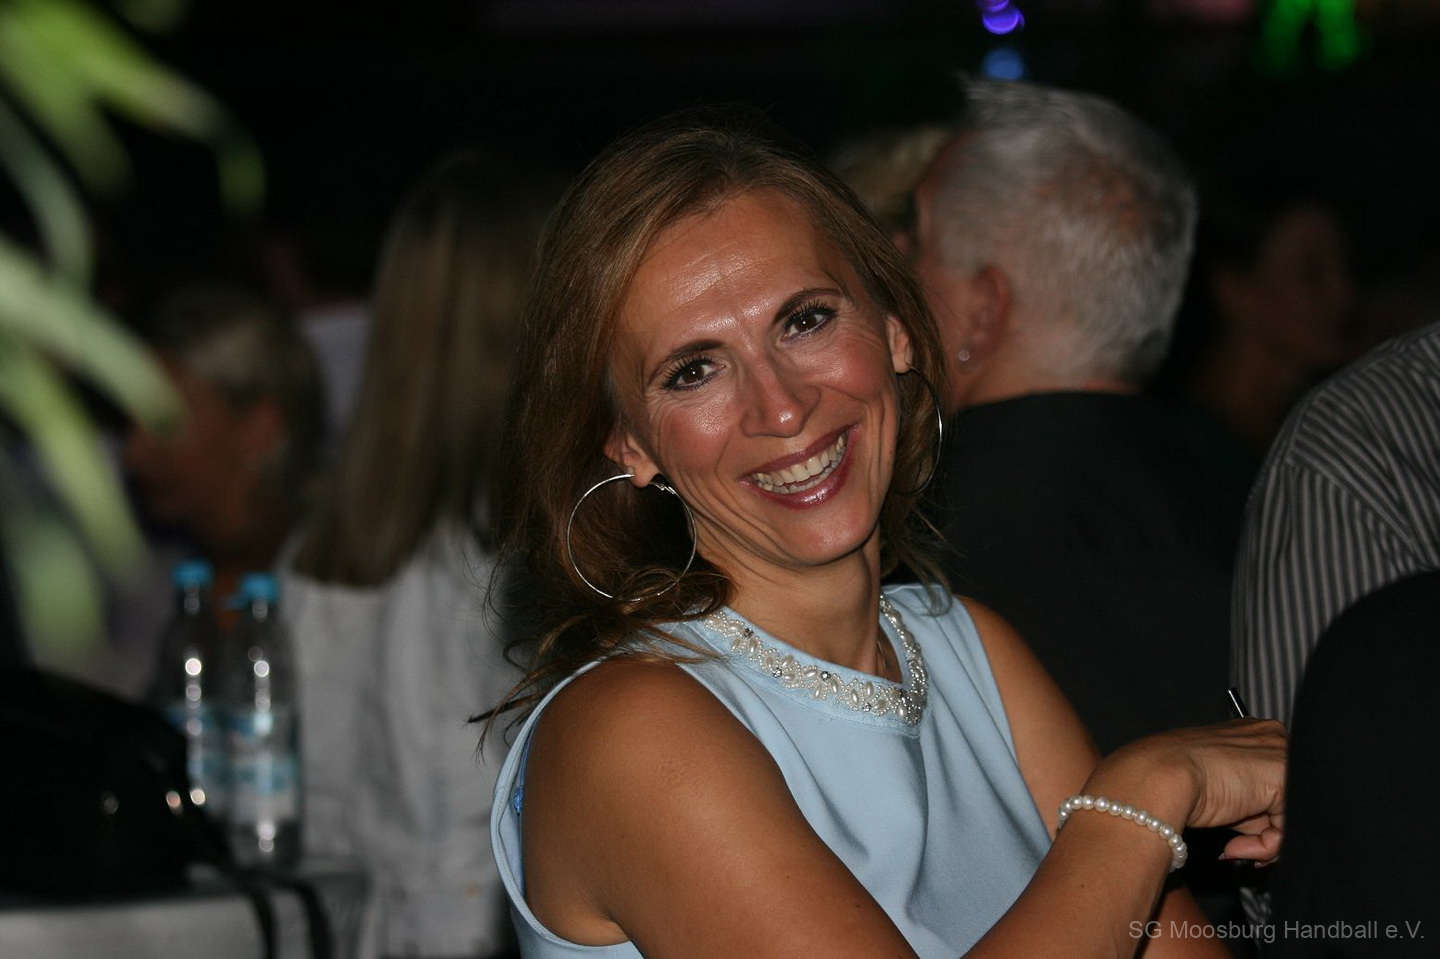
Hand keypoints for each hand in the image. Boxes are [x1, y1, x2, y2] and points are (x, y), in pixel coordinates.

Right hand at [1087, 718, 1287, 864]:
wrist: (1159, 776)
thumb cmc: (1172, 776)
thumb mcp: (1217, 787)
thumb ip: (1246, 801)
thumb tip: (1263, 830)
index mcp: (1252, 732)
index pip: (1270, 781)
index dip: (1258, 815)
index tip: (1239, 835)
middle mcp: (1271, 737)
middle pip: (1284, 798)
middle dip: (1263, 831)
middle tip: (1240, 847)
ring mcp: (1280, 754)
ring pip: (1288, 815)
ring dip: (1262, 843)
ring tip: (1235, 848)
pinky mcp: (1283, 778)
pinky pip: (1288, 828)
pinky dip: (1265, 846)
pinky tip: (1236, 845)